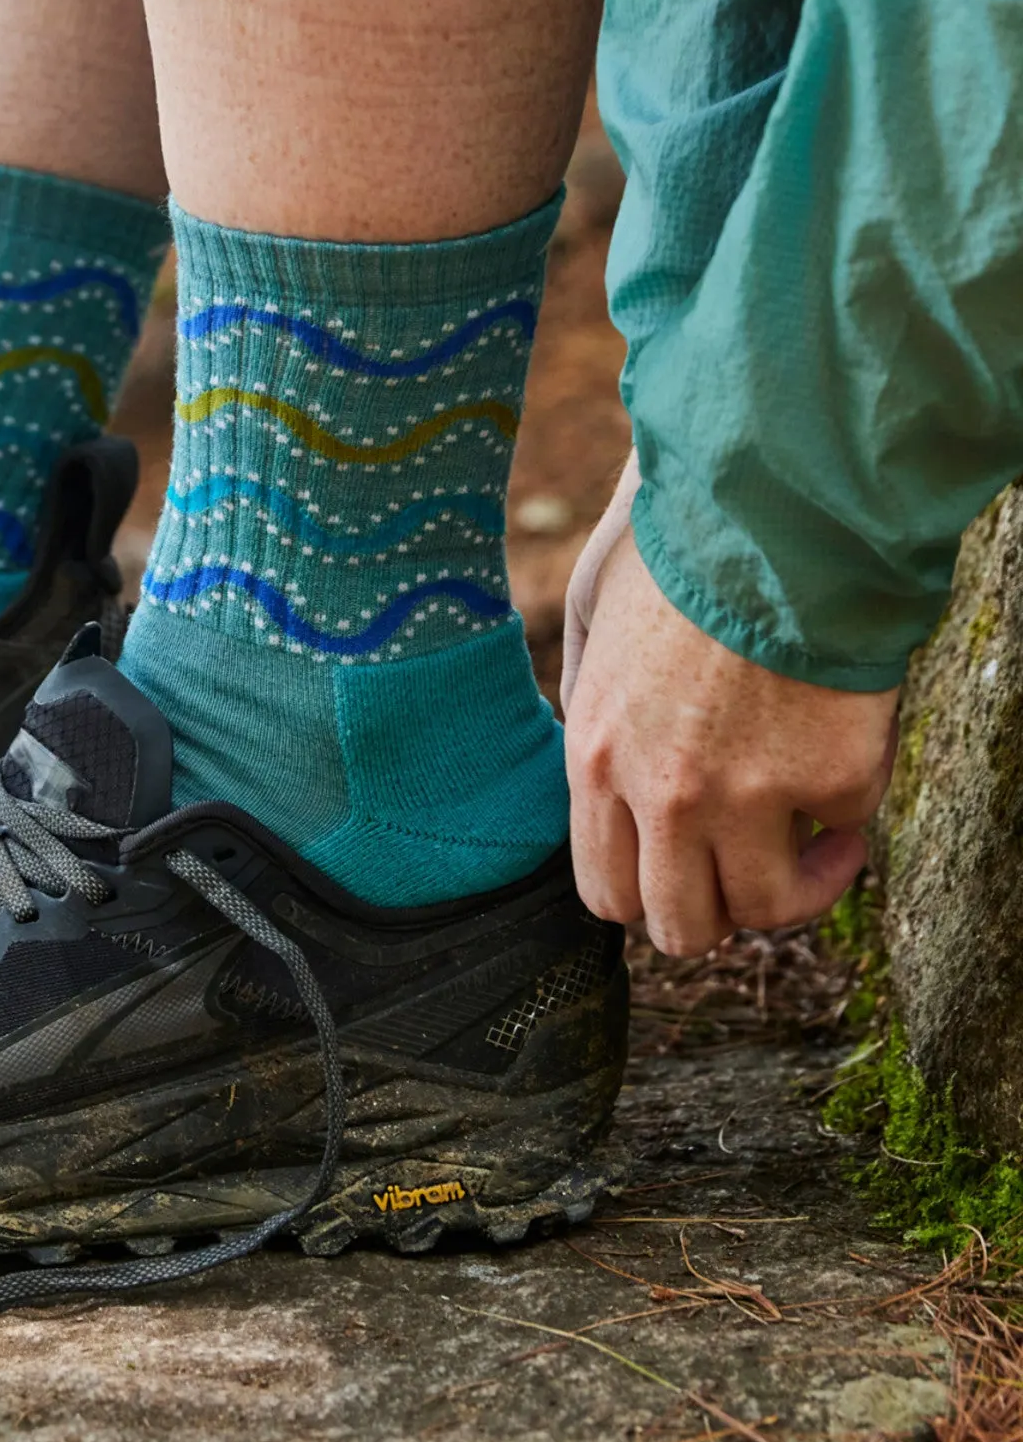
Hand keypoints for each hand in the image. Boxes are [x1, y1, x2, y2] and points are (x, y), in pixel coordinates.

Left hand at [563, 527, 896, 955]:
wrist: (767, 513)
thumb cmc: (675, 552)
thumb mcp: (590, 628)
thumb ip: (592, 709)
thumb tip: (604, 769)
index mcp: (597, 760)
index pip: (606, 894)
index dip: (648, 896)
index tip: (684, 870)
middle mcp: (665, 795)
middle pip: (683, 928)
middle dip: (719, 914)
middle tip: (749, 873)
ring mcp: (752, 796)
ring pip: (770, 910)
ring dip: (799, 885)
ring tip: (817, 839)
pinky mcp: (834, 779)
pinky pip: (848, 831)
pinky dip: (851, 809)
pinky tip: (844, 762)